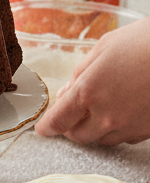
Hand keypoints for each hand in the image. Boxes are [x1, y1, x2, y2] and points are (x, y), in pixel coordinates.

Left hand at [34, 16, 149, 145]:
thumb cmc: (144, 42)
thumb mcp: (103, 48)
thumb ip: (81, 73)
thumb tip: (68, 91)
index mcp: (88, 93)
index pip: (58, 121)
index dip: (47, 127)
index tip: (43, 129)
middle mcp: (107, 116)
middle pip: (78, 136)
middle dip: (70, 127)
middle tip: (70, 116)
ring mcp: (131, 126)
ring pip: (103, 139)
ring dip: (95, 129)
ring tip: (99, 110)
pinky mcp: (149, 130)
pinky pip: (127, 137)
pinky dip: (118, 129)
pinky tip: (122, 112)